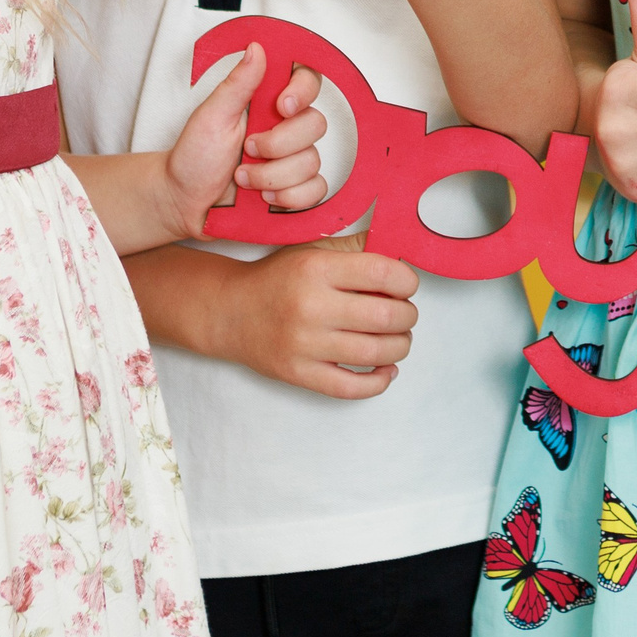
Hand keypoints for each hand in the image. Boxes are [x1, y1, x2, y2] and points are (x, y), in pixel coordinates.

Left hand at [154, 51, 330, 240]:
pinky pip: (316, 190)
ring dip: (272, 176)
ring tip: (243, 178)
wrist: (186, 203)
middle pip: (315, 124)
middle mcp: (287, 128)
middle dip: (277, 144)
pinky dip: (288, 197)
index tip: (281, 106)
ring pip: (312, 162)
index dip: (303, 92)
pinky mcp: (298, 189)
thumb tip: (257, 48)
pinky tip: (264, 197)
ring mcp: (294, 159)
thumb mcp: (211, 116)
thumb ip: (237, 84)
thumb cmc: (194, 157)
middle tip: (246, 149)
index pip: (307, 81)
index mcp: (268, 102)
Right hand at [212, 238, 421, 399]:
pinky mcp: (299, 374)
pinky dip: (379, 382)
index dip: (407, 281)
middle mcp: (311, 306)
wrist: (229, 312)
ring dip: (400, 346)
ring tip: (398, 339)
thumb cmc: (277, 279)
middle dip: (408, 316)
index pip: (383, 273)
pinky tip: (386, 369)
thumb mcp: (312, 249)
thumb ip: (356, 248)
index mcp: (317, 268)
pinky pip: (351, 387)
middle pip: (386, 316)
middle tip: (404, 313)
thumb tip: (402, 254)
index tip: (406, 285)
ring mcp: (304, 344)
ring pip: (375, 353)